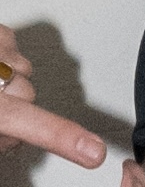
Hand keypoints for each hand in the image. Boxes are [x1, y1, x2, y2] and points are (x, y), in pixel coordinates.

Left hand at [0, 27, 105, 166]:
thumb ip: (1, 136)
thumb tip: (13, 140)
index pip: (31, 124)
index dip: (64, 137)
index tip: (94, 153)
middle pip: (30, 99)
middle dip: (16, 107)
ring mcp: (1, 51)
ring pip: (25, 73)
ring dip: (7, 80)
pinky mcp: (1, 33)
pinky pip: (16, 50)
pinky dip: (4, 57)